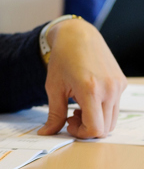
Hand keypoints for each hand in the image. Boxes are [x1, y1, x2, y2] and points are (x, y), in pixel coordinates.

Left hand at [38, 19, 125, 138]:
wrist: (78, 35)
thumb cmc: (63, 59)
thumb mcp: (53, 87)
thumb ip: (54, 114)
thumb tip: (46, 133)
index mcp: (91, 90)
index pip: (95, 128)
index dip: (81, 133)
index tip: (68, 123)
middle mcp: (110, 89)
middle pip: (105, 128)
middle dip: (87, 128)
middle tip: (71, 116)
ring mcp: (118, 86)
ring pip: (112, 120)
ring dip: (95, 120)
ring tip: (78, 107)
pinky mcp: (122, 83)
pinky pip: (115, 107)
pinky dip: (102, 110)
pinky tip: (87, 98)